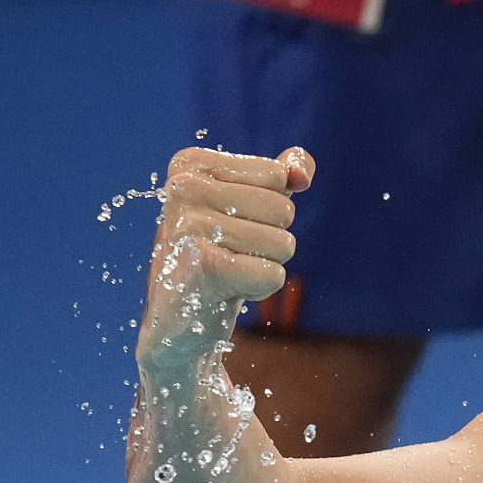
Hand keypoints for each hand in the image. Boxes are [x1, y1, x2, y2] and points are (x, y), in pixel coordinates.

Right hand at [138, 147, 311, 369]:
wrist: (179, 317)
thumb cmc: (219, 252)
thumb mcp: (249, 205)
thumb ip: (281, 175)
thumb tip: (302, 171)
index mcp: (191, 164)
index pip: (278, 175)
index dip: (270, 209)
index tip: (233, 224)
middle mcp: (183, 188)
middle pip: (284, 210)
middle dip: (271, 239)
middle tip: (231, 253)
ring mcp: (188, 225)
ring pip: (283, 243)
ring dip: (264, 265)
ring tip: (228, 270)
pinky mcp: (202, 265)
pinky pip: (273, 274)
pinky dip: (259, 288)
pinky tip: (225, 289)